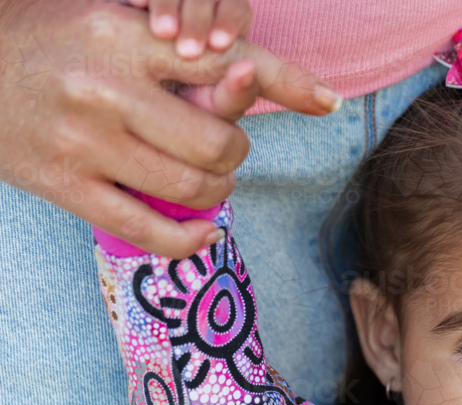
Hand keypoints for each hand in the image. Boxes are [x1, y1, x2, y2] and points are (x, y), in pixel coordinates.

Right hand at [0, 0, 339, 258]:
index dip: (287, 82)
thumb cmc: (48, 38)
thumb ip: (178, 52)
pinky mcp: (64, 187)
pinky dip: (189, 239)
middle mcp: (107, 90)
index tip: (328, 100)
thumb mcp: (113, 22)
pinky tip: (204, 232)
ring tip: (208, 180)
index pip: (228, 62)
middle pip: (219, 142)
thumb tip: (250, 77)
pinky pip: (147, 231)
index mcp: (125, 38)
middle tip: (223, 147)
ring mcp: (83, 144)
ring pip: (192, 189)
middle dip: (236, 152)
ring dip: (218, 192)